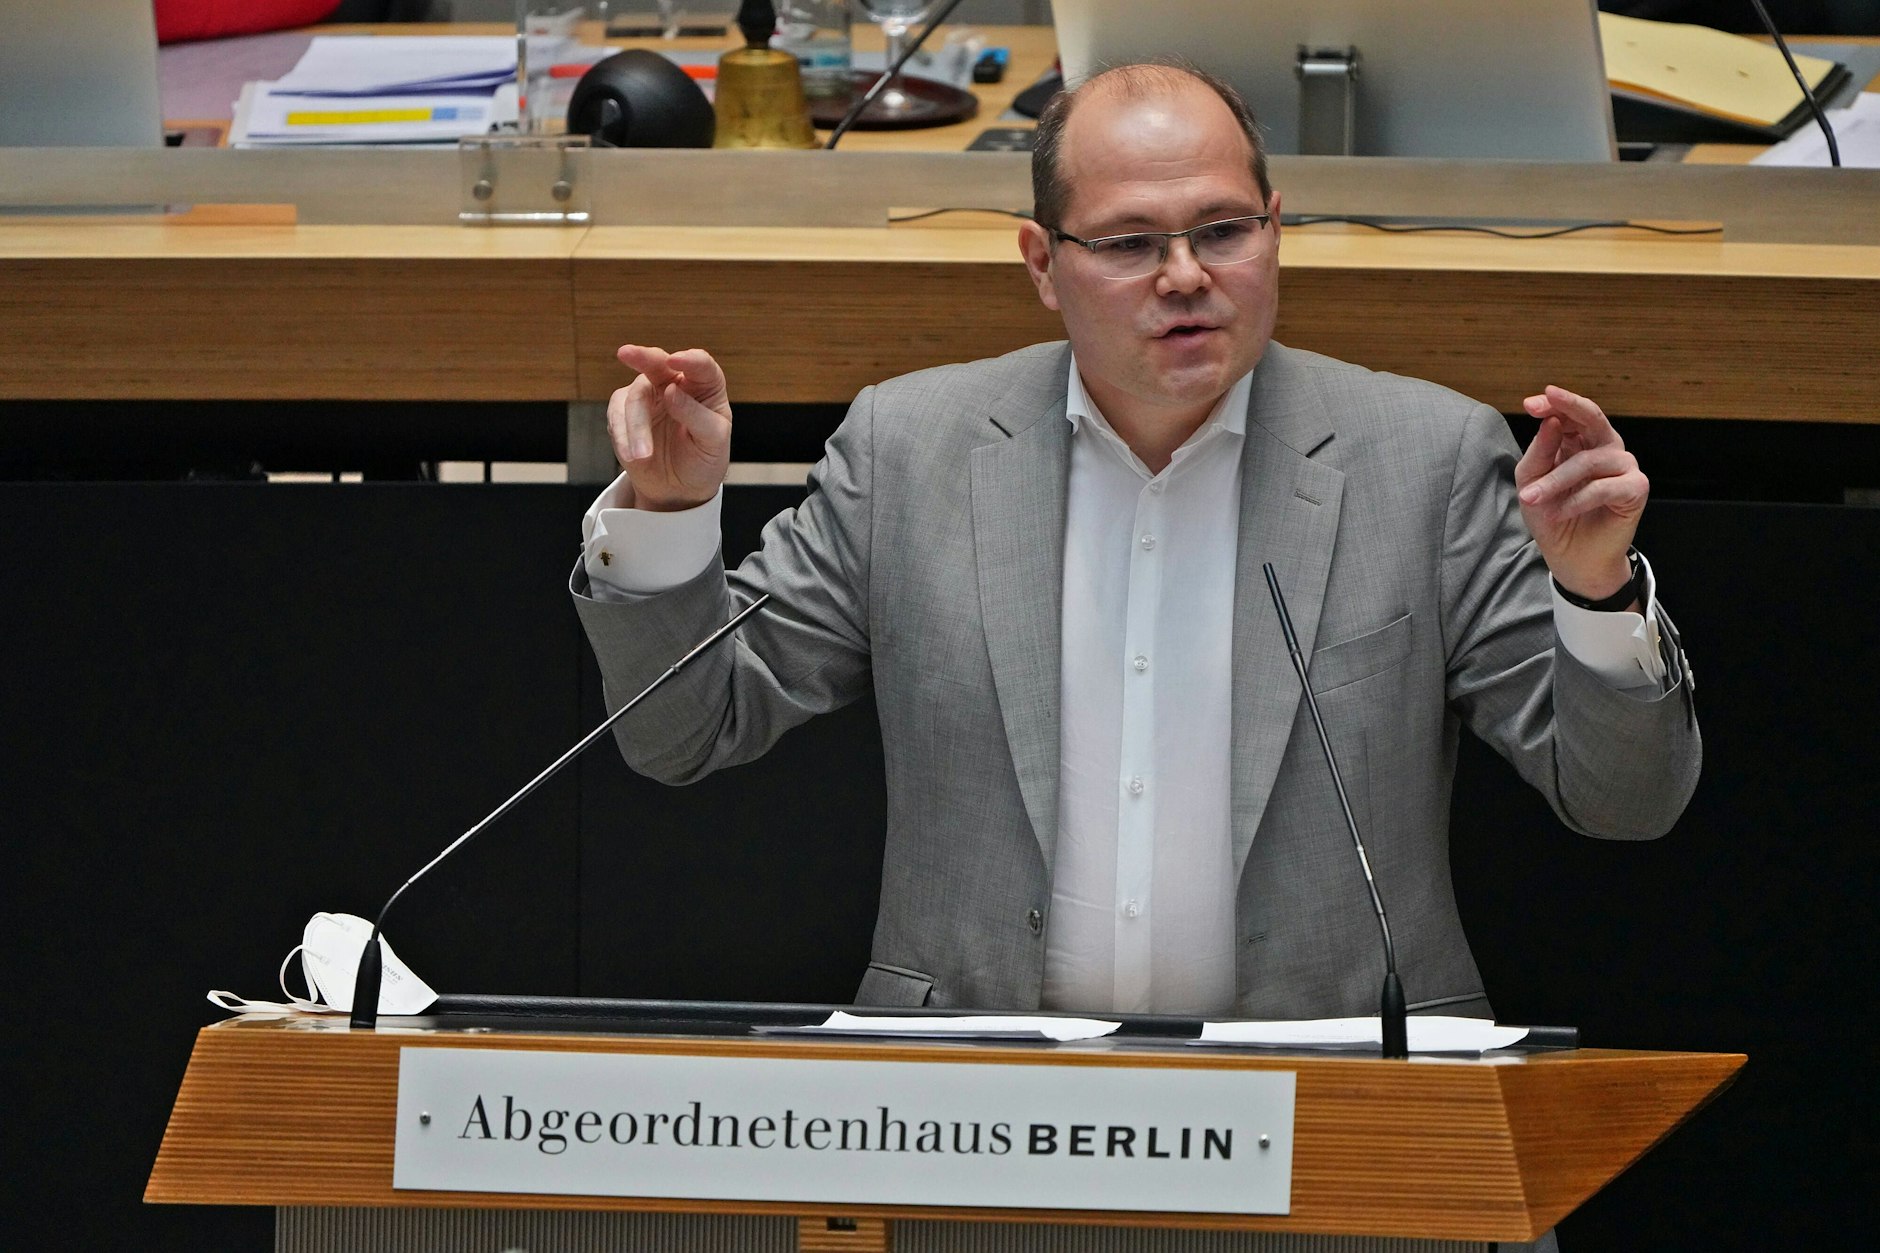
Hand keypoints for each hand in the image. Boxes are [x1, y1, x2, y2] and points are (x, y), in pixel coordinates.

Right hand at [608, 344, 732, 511]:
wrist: (680, 489)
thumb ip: (697, 416)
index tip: (676, 361)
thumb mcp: (712, 442)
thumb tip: (671, 392)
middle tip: (626, 353)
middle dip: (641, 357)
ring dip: (635, 427)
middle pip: (657, 362)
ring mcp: (648, 396)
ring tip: (643, 455)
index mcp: (705, 386)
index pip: (700, 365)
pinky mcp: (625, 412)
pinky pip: (616, 416)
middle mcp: (674, 383)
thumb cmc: (704, 460)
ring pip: (634, 397)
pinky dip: (622, 436)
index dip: (689, 359)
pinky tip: (632, 456)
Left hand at [1515, 385, 1648, 602]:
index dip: (1553, 404)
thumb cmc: (1552, 516)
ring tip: (1530, 498)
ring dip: (1555, 480)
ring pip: (1588, 460)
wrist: (1572, 558)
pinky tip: (1561, 512)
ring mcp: (1624, 466)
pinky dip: (1577, 500)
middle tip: (1547, 400)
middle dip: (1569, 407)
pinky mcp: (1636, 489)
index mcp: (1580, 442)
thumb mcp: (1531, 483)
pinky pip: (1603, 487)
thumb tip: (1553, 421)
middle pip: (1592, 417)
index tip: (1530, 404)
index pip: (1570, 414)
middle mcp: (1605, 448)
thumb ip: (1540, 452)